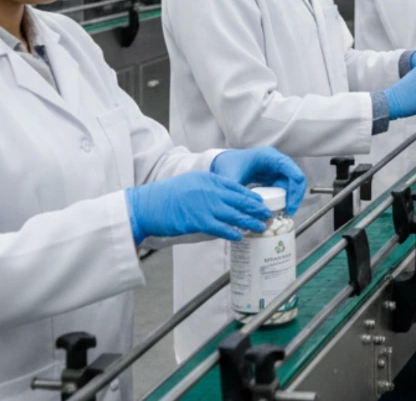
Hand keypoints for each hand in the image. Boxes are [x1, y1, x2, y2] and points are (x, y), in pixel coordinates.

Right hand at [124, 172, 270, 244]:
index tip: (260, 201)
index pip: (235, 186)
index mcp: (208, 179)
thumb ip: (206, 188)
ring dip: (250, 221)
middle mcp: (210, 190)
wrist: (147, 205)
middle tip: (268, 214)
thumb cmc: (164, 196)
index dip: (250, 195)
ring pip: (235, 214)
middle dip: (256, 208)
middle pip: (240, 199)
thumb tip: (220, 199)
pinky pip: (221, 227)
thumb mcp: (189, 183)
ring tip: (261, 227)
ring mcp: (206, 205)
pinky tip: (240, 236)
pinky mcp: (199, 220)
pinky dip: (232, 232)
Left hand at [211, 147, 306, 214]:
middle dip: (294, 197)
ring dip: (289, 199)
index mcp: (270, 157)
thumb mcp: (232, 178)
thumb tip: (244, 213)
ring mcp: (276, 169)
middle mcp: (277, 162)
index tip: (289, 207)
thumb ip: (238, 193)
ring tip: (282, 213)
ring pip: (291, 185)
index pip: (292, 171)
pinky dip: (282, 199)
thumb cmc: (228, 164)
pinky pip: (283, 188)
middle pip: (295, 179)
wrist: (222, 161)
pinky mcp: (273, 177)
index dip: (295, 190)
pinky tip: (276, 209)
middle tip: (288, 213)